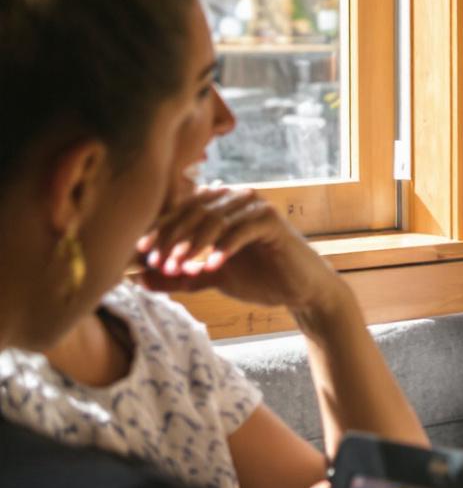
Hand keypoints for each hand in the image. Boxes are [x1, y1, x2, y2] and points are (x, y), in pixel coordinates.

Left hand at [140, 184, 347, 320]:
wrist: (298, 289)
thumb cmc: (257, 277)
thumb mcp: (209, 277)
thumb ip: (178, 276)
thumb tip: (139, 279)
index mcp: (219, 206)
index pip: (180, 210)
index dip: (159, 229)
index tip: (141, 253)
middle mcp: (235, 199)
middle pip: (193, 212)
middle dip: (171, 239)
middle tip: (159, 264)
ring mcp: (255, 207)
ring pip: (213, 219)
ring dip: (192, 245)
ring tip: (179, 268)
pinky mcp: (272, 221)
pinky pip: (240, 229)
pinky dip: (223, 248)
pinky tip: (212, 266)